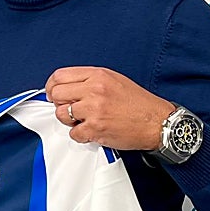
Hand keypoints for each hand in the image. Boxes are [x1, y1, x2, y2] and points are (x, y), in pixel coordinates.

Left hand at [45, 66, 173, 149]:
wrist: (157, 122)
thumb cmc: (138, 103)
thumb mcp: (114, 80)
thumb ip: (90, 81)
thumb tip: (67, 87)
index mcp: (98, 76)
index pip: (60, 76)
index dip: (52, 86)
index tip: (53, 93)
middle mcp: (94, 90)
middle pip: (57, 94)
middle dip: (59, 103)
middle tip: (69, 109)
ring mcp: (94, 110)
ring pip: (61, 114)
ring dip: (69, 120)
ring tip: (83, 120)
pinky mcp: (96, 128)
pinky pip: (73, 133)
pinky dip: (80, 134)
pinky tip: (91, 131)